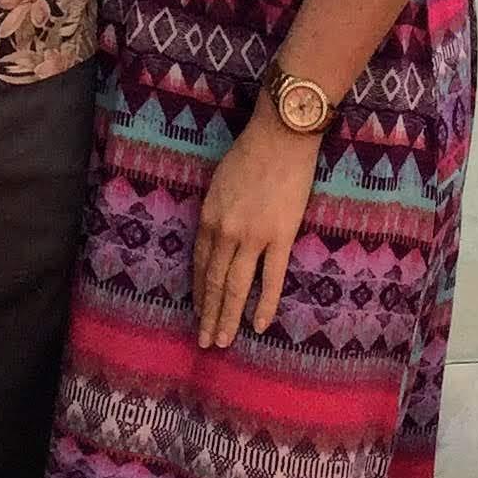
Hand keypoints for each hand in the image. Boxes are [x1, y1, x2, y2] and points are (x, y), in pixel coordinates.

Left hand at [191, 109, 318, 349]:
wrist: (281, 136)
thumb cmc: (250, 152)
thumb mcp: (218, 182)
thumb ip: (215, 212)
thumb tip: (215, 236)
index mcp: (208, 217)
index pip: (199, 264)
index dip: (198, 291)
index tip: (197, 312)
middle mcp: (225, 232)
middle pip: (213, 281)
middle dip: (208, 314)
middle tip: (205, 341)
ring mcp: (253, 237)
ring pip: (236, 287)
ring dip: (228, 317)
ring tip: (223, 341)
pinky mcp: (280, 237)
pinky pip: (271, 279)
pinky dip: (265, 304)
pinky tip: (259, 325)